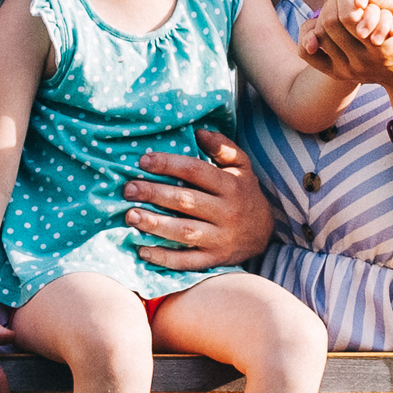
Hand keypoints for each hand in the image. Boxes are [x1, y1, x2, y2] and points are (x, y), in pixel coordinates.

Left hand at [127, 129, 274, 270]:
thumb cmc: (244, 193)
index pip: (196, 170)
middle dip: (154, 194)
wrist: (264, 233)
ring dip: (155, 224)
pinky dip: (165, 258)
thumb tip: (198, 131)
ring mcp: (220, 238)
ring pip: (184, 232)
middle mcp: (226, 212)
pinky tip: (143, 250)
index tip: (143, 161)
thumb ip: (223, 147)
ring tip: (131, 216)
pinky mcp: (214, 259)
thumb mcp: (242, 166)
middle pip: (186, 201)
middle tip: (128, 189)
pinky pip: (188, 261)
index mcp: (231, 185)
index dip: (169, 164)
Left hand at [303, 0, 392, 114]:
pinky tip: (321, 21)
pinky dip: (308, 35)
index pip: (348, 15)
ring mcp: (347, 71)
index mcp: (382, 50)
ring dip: (327, 9)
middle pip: (330, 22)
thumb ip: (388, 0)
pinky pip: (308, 53)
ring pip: (319, 33)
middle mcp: (361, 64)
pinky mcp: (337, 73)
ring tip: (343, 1)